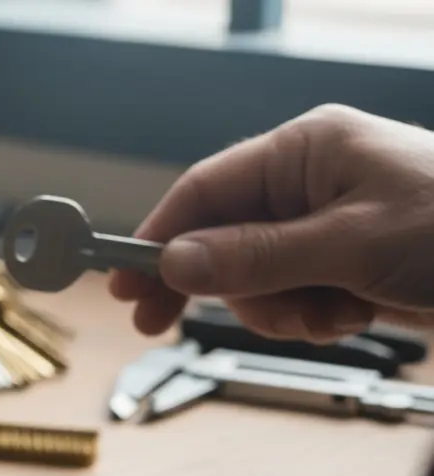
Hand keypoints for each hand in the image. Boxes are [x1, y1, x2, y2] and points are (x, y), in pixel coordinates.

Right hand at [111, 103, 433, 341]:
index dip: (159, 237)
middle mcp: (311, 182)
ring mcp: (329, 224)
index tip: (124, 282)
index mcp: (306, 150)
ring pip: (256, 277)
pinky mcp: (348, 261)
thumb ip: (255, 255)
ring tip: (329, 315)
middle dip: (221, 284)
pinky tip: (352, 316)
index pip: (205, 190)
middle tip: (161, 324)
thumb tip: (177, 262)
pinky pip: (295, 295)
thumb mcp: (349, 244)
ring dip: (280, 309)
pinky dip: (313, 316)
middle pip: (221, 239)